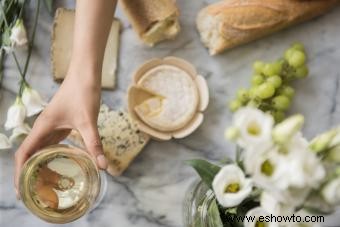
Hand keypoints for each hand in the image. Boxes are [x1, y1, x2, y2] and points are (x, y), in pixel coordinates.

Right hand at [14, 68, 107, 197]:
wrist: (85, 74)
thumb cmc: (82, 93)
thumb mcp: (88, 122)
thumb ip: (94, 144)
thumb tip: (103, 166)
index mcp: (42, 128)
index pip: (24, 155)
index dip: (20, 173)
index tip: (22, 191)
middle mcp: (43, 128)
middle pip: (30, 154)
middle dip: (29, 173)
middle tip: (35, 193)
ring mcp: (52, 125)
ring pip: (41, 148)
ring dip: (40, 164)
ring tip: (45, 183)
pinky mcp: (62, 123)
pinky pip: (53, 143)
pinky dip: (53, 155)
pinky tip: (61, 163)